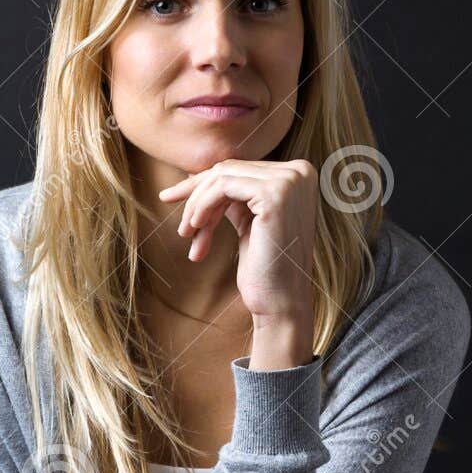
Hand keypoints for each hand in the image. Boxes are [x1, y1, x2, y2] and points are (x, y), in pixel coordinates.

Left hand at [158, 158, 317, 321]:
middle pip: (229, 170)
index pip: (239, 169)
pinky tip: (196, 228)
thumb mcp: (249, 221)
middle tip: (182, 227)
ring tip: (187, 234)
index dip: (203, 185)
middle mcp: (300, 172)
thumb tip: (199, 175)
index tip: (171, 197)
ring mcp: (289, 181)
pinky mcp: (275, 194)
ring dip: (197, 205)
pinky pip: (222, 187)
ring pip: (222, 177)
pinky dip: (202, 205)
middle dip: (197, 197)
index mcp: (299, 175)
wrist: (281, 302)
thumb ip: (234, 196)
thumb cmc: (266, 268)